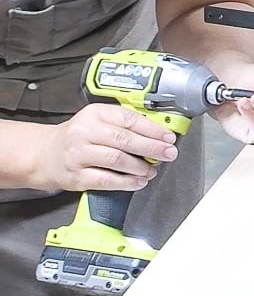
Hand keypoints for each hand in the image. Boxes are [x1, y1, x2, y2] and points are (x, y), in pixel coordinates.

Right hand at [31, 103, 178, 193]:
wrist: (44, 154)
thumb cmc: (77, 135)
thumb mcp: (98, 119)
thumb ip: (123, 123)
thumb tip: (156, 133)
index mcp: (95, 114)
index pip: (129, 119)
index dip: (152, 130)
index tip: (168, 137)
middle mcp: (85, 132)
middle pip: (125, 140)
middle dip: (151, 148)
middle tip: (168, 153)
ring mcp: (79, 155)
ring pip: (117, 160)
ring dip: (140, 167)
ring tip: (153, 169)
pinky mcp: (76, 177)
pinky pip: (106, 180)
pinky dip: (126, 182)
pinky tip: (138, 181)